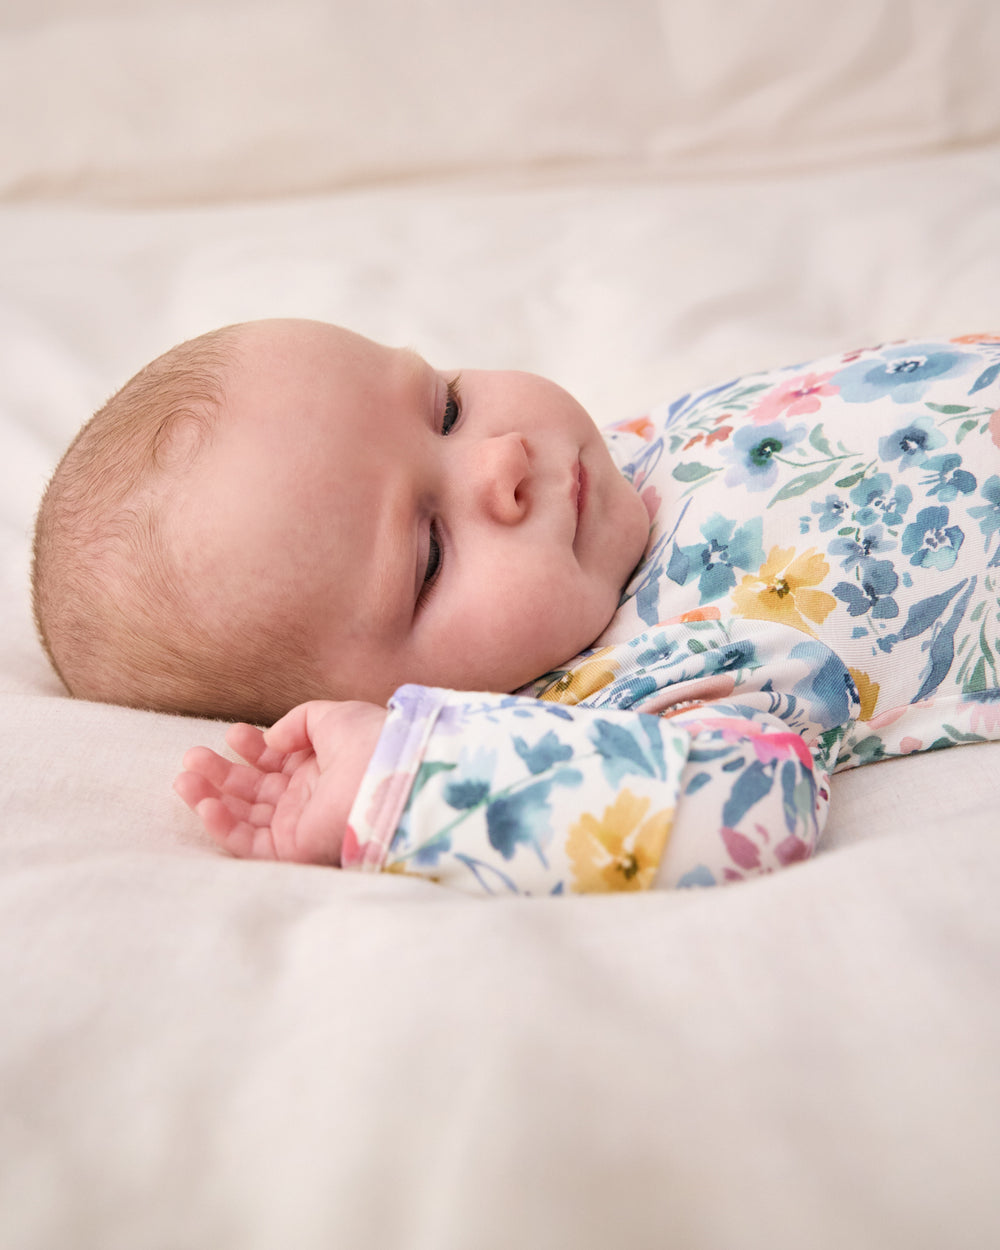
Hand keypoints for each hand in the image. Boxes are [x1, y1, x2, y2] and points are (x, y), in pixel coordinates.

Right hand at [174, 700, 386, 865]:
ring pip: (244, 817)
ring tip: (183, 778)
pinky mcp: (293, 849)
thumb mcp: (333, 716)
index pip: (276, 762)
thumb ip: (297, 722)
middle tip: (192, 757)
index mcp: (321, 767)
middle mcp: (308, 798)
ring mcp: (299, 824)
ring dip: (210, 798)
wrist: (393, 777)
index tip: (232, 734)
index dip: (251, 748)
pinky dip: (223, 827)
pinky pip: (249, 844)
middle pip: (253, 789)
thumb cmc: (371, 742)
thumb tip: (270, 738)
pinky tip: (203, 804)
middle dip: (221, 773)